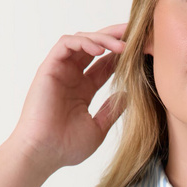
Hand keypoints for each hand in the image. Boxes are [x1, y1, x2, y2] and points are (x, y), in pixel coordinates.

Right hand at [11, 24, 126, 172]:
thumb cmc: (67, 147)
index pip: (105, 64)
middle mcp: (71, 77)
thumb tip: (129, 95)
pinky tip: (100, 50)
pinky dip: (83, 42)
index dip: (122, 55)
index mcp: (83, 90)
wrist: (44, 154)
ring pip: (81, 40)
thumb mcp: (98, 128)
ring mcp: (59, 72)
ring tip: (122, 46)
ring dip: (102, 38)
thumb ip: (111, 110)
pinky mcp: (48, 69)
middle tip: (135, 32)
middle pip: (95, 46)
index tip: (142, 50)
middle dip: (115, 37)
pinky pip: (65, 45)